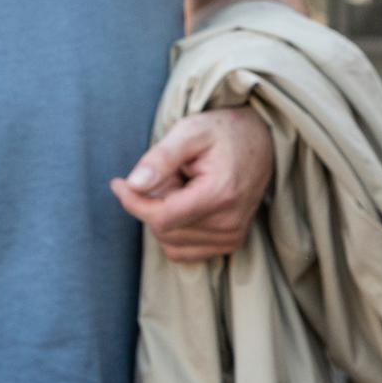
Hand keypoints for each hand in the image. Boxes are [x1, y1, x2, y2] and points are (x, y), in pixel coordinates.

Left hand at [110, 106, 273, 261]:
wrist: (262, 140)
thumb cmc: (224, 131)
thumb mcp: (190, 131)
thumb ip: (160, 158)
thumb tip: (132, 185)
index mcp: (220, 194)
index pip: (161, 218)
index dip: (133, 202)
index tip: (118, 183)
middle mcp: (230, 223)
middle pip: (163, 231)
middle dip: (154, 204)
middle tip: (167, 174)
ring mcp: (232, 236)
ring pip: (171, 243)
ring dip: (165, 217)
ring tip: (181, 186)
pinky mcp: (231, 243)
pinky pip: (184, 251)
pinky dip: (175, 230)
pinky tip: (186, 204)